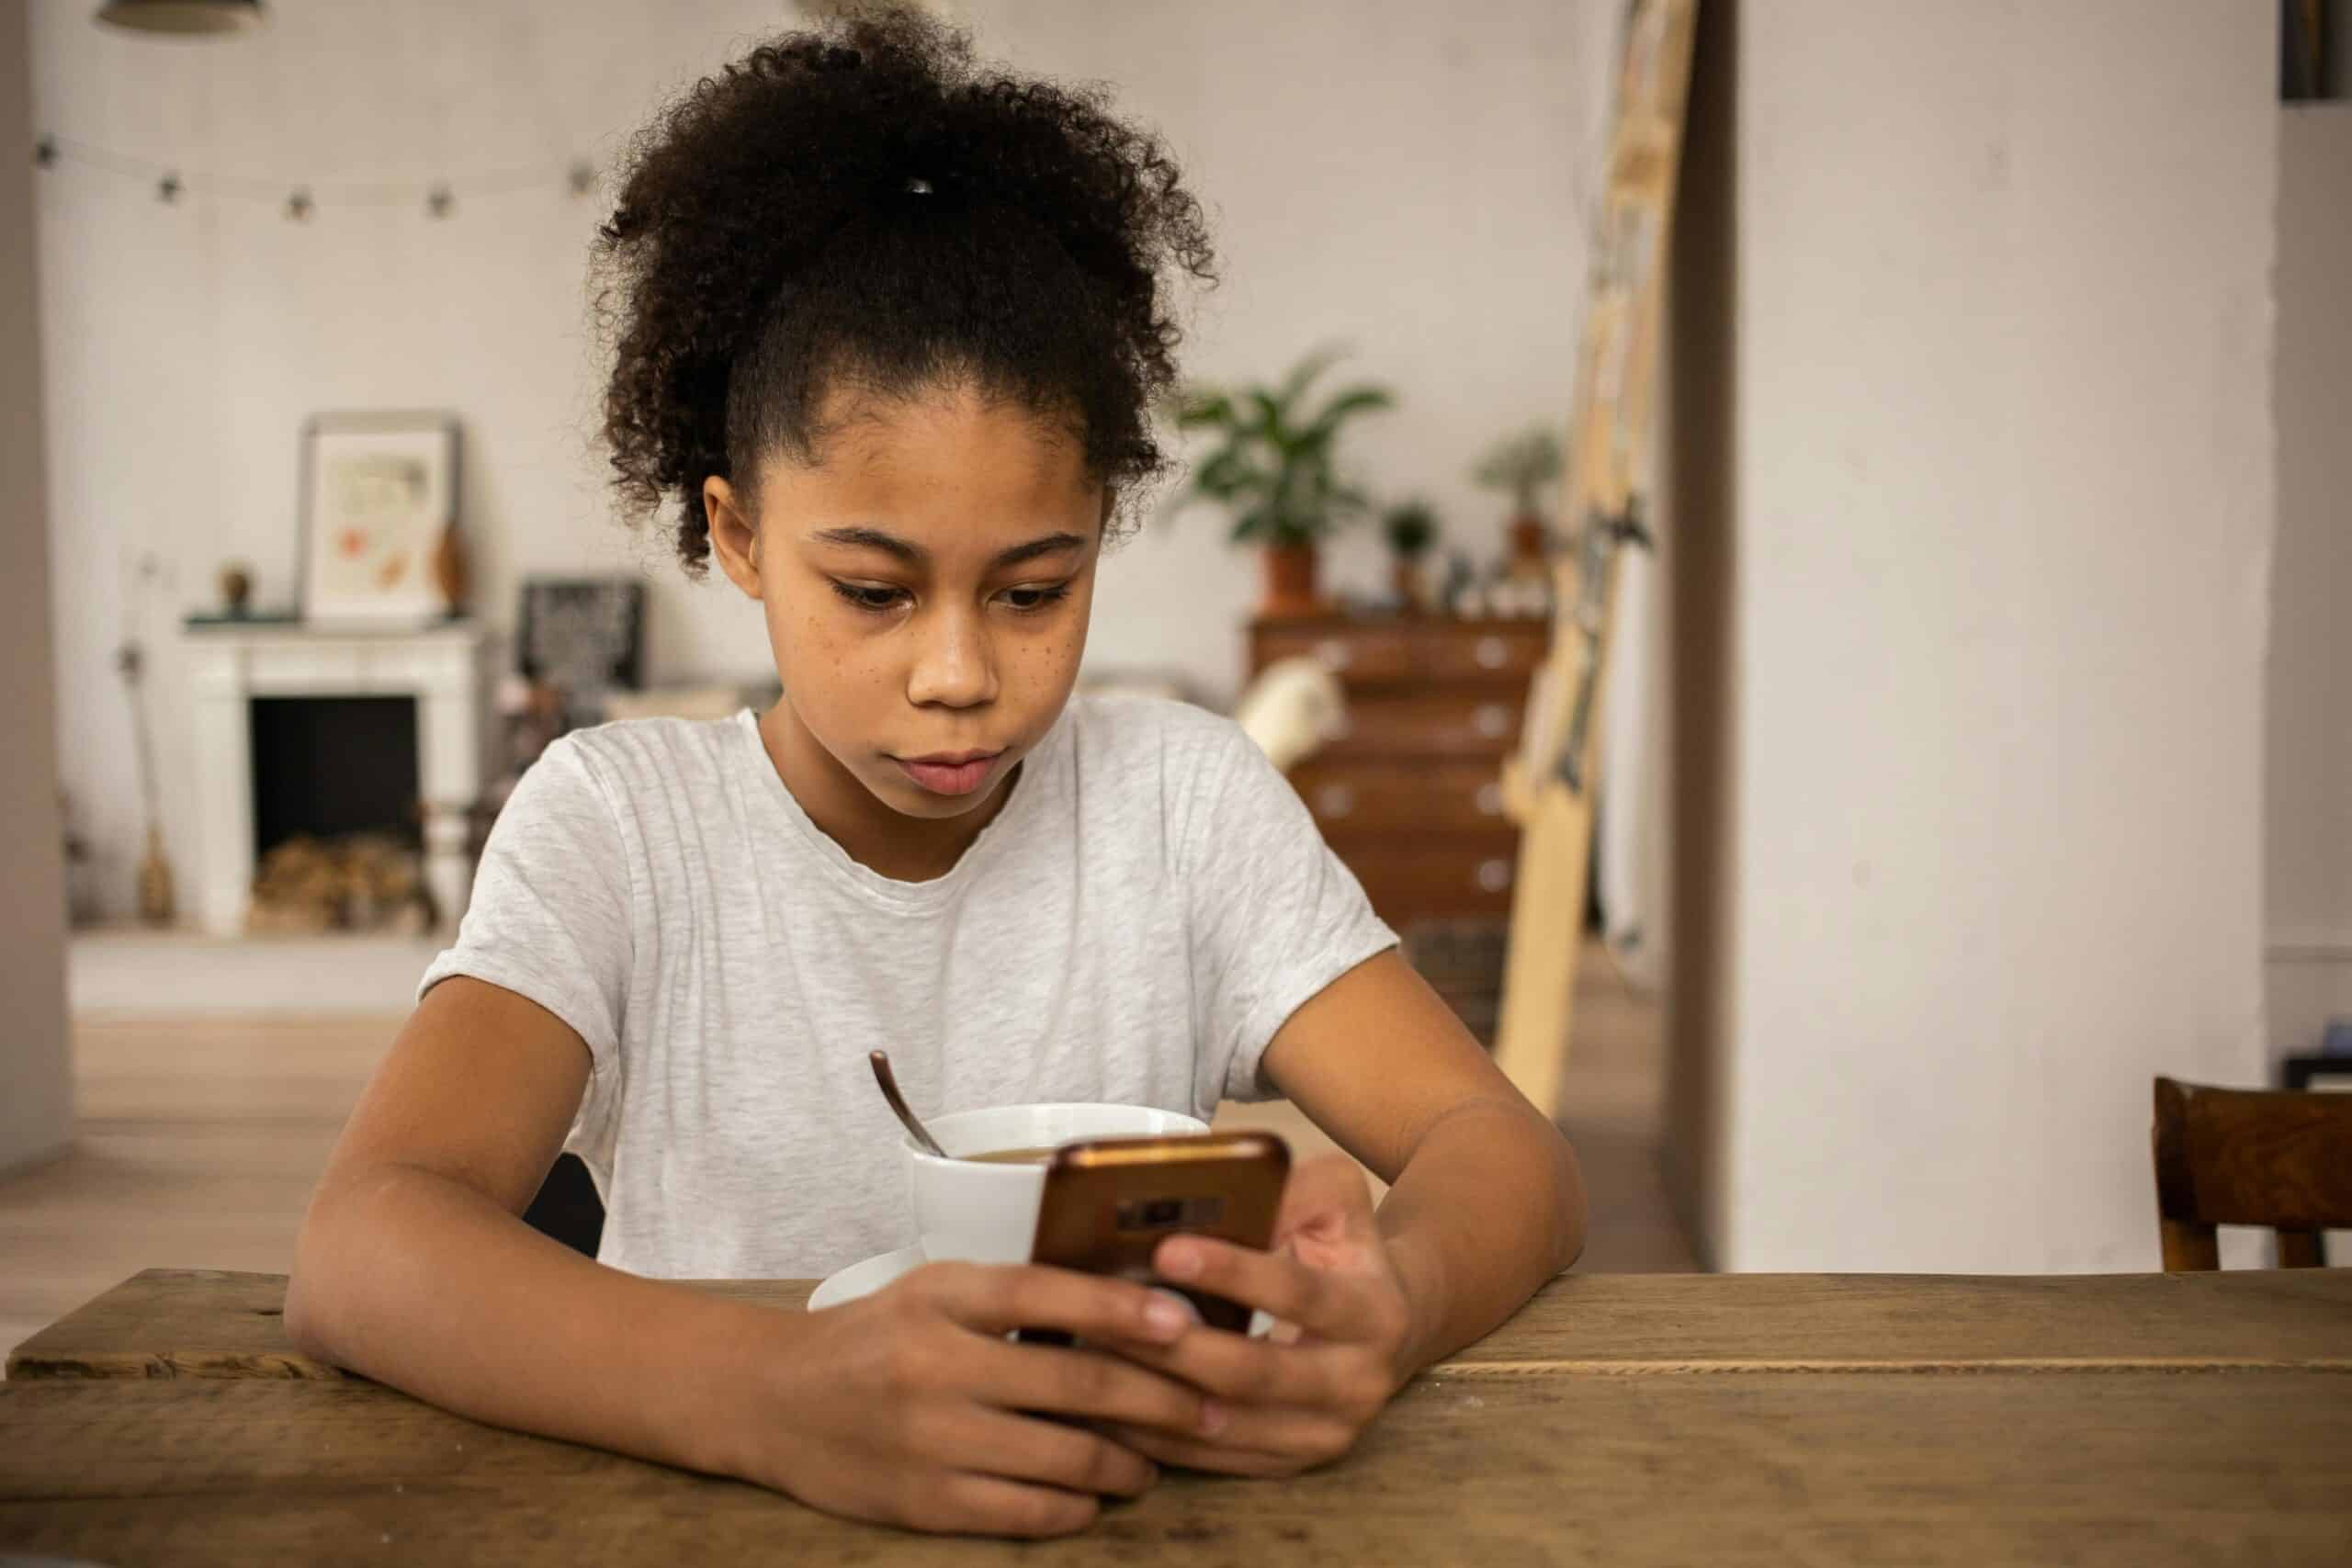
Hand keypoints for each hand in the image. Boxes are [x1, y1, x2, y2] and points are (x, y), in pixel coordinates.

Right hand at [724, 1260, 1226, 1536]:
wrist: (773, 1402)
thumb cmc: (876, 1337)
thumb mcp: (934, 1291)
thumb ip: (1014, 1295)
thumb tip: (1129, 1307)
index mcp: (942, 1297)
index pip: (1045, 1292)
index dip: (1122, 1307)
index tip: (1185, 1322)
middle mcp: (936, 1365)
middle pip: (1075, 1383)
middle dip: (1160, 1399)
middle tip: (1211, 1408)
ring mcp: (931, 1440)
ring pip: (1064, 1458)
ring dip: (1128, 1463)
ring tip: (1156, 1462)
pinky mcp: (925, 1503)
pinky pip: (1027, 1513)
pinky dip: (1076, 1507)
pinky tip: (1095, 1497)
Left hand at [1102, 1154, 1415, 1476]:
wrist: (1390, 1329)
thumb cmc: (1345, 1253)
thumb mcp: (1338, 1202)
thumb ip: (1291, 1191)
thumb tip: (1217, 1195)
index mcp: (1373, 1312)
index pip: (1298, 1292)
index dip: (1232, 1272)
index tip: (1166, 1249)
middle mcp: (1358, 1383)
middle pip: (1254, 1373)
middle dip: (1174, 1346)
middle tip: (1105, 1314)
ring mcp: (1325, 1434)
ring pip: (1225, 1424)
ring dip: (1153, 1393)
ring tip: (1092, 1355)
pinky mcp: (1290, 1464)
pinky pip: (1212, 1459)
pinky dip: (1156, 1434)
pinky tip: (1108, 1403)